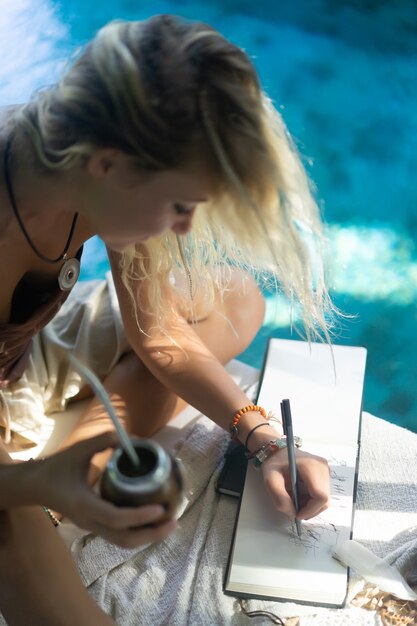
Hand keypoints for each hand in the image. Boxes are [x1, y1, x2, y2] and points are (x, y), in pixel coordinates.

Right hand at [29, 432, 176, 547]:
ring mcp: (91, 527)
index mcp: (84, 504)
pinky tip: (152, 519)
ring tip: (168, 523)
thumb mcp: (79, 449)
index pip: (115, 518)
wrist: (35, 486)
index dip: (139, 516)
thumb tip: (134, 440)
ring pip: (123, 541)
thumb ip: (105, 441)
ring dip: (147, 536)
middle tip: (174, 521)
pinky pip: (119, 535)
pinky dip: (138, 531)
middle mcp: (89, 521)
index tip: (160, 509)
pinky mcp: (94, 525)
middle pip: (124, 539)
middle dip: (151, 535)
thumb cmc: (57, 466)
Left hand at [261, 447, 329, 520]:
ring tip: (295, 499)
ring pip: (324, 498)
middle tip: (294, 509)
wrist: (278, 451)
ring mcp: (325, 469)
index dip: (310, 510)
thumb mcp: (270, 480)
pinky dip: (312, 499)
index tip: (297, 514)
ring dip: (310, 505)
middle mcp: (322, 466)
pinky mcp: (325, 473)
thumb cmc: (274, 463)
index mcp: (310, 465)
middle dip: (310, 509)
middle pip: (324, 499)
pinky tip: (300, 494)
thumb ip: (280, 498)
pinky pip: (322, 493)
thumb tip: (293, 513)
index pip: (320, 496)